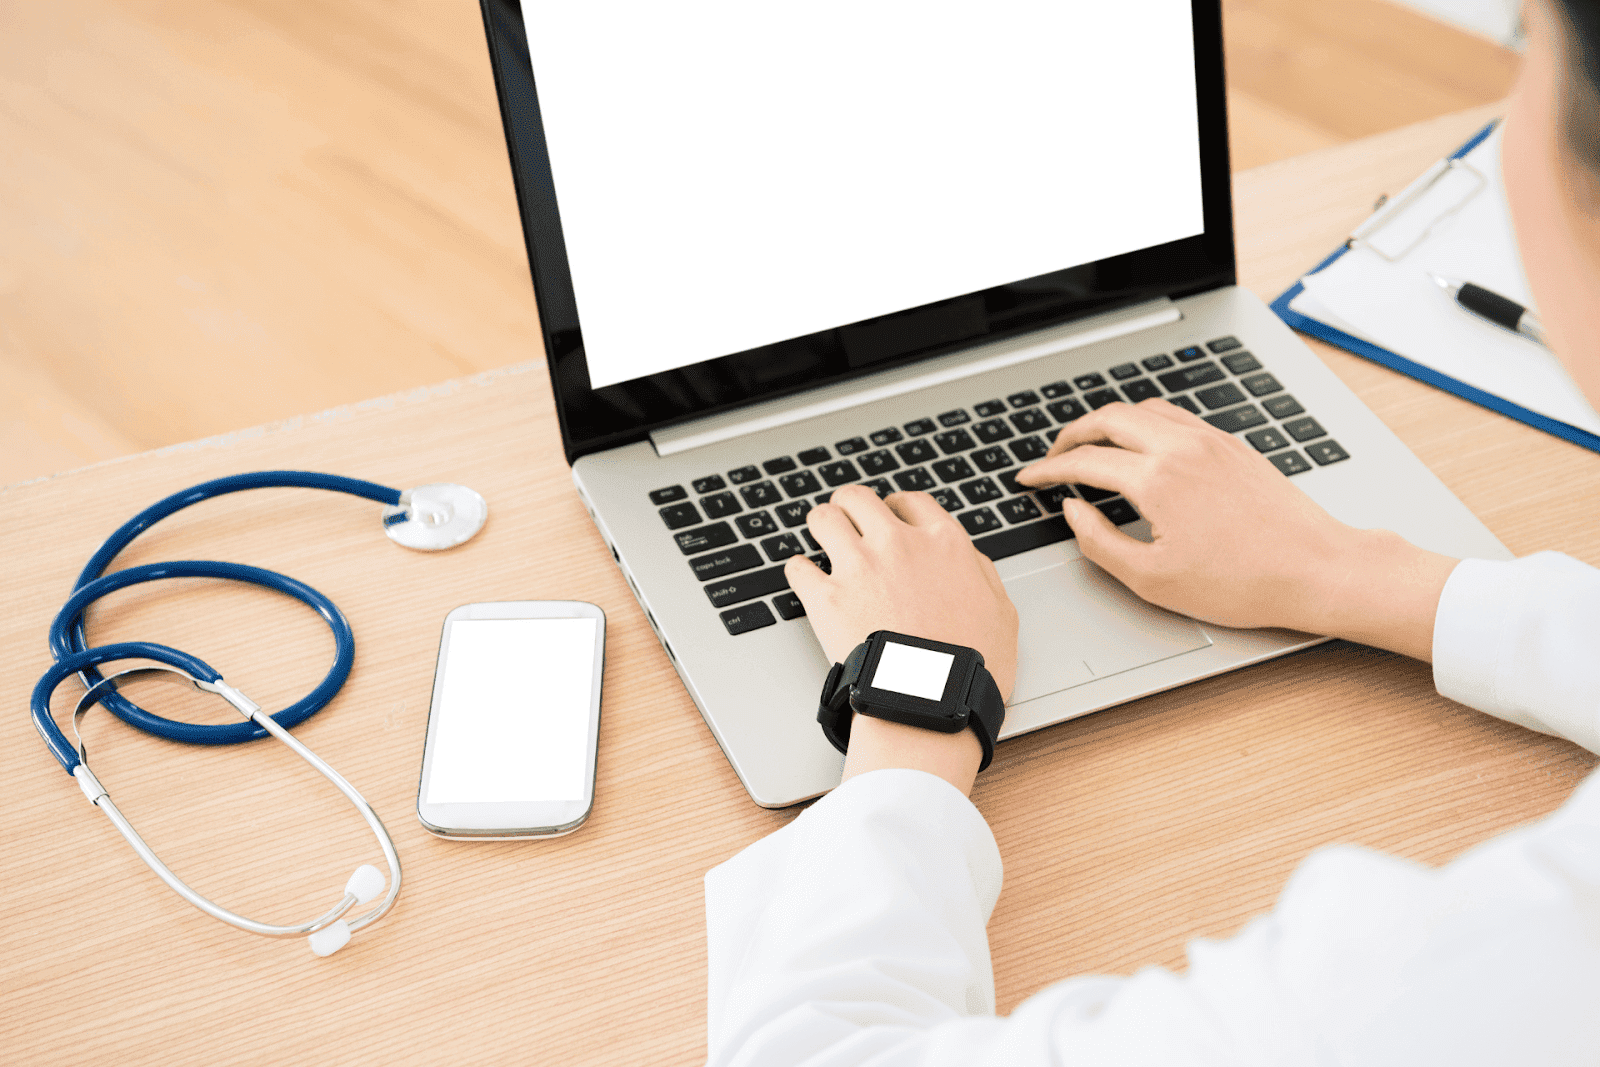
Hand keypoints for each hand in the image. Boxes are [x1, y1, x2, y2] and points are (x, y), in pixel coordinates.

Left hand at [785, 484, 1018, 793]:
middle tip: (847, 520)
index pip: (910, 502)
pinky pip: (798, 567)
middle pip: (859, 499)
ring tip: (821, 537)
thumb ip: (982, 573)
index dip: (895, 507)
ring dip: (821, 526)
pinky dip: (799, 571)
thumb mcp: (1002, 612)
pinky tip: (805, 577)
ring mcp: (859, 568)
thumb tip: (967, 557)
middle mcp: (898, 544)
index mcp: (943, 543)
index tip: (888, 516)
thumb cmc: (970, 668)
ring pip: (823, 518)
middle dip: (850, 507)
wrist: (931, 704)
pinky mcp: (825, 598)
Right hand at [1015, 399, 1457, 660]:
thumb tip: (1075, 511)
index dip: (1047, 470)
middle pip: (1108, 418)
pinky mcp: (1232, 445)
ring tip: (1091, 446)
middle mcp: (1181, 447)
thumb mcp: (1152, 579)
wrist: (1315, 568)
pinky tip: (1141, 446)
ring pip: (1143, 409)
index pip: (1084, 460)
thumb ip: (1099, 542)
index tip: (1030, 479)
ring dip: (1108, 422)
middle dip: (1071, 434)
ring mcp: (1210, 440)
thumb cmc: (1242, 583)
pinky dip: (1144, 422)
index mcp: (1157, 479)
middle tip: (1052, 457)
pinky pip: (1175, 416)